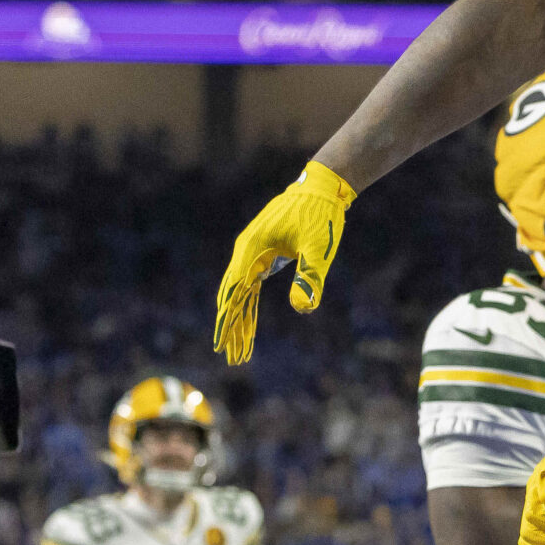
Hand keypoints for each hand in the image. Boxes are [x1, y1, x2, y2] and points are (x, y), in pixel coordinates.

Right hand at [214, 162, 356, 363]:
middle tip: (230, 356)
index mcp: (252, 249)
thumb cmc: (320, 215)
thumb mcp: (318, 248)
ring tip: (237, 348)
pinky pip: (252, 285)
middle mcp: (247, 251)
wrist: (322, 188)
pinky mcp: (264, 254)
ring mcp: (253, 253)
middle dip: (231, 327)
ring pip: (241, 292)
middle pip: (233, 295)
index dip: (228, 319)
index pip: (234, 291)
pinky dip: (248, 305)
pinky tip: (246, 323)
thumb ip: (309, 277)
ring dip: (239, 319)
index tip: (223, 343)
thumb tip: (303, 309)